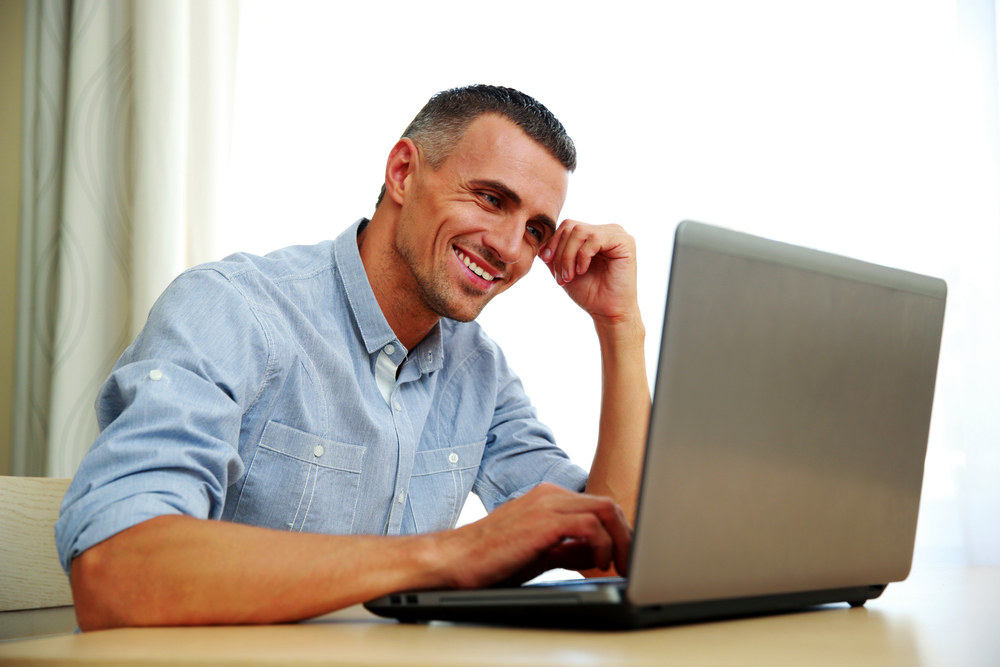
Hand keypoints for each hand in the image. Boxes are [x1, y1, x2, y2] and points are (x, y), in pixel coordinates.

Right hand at [437, 484, 631, 588]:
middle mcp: (550, 495)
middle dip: (627, 535)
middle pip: (608, 505)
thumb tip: (598, 554)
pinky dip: (603, 544)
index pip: (598, 507)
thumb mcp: (540, 553)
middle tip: (631, 562)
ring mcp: (546, 504)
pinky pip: (589, 525)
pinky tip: (599, 563)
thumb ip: (569, 549)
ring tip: (620, 565)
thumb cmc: (491, 558)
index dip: (619, 532)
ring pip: (605, 510)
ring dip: (621, 540)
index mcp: (549, 499)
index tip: (627, 556)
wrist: (455, 560)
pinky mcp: (542, 521)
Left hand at [539, 220, 638, 323]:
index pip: (567, 226)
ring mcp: (617, 234)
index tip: (547, 263)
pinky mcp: (625, 242)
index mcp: (594, 234)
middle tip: (561, 276)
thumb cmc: (589, 293)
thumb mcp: (563, 269)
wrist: (608, 312)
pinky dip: (583, 256)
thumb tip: (541, 239)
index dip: (553, 243)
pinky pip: (594, 239)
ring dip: (568, 256)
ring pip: (579, 231)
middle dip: (560, 252)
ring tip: (570, 276)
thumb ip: (553, 252)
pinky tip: (583, 271)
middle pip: (571, 227)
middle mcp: (606, 230)